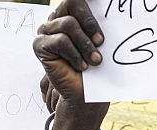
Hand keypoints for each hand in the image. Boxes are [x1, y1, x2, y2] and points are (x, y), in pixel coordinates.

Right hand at [33, 0, 109, 129]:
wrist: (86, 94)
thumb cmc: (96, 68)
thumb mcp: (102, 44)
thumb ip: (101, 27)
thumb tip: (117, 11)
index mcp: (71, 13)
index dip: (90, 9)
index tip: (103, 24)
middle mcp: (57, 19)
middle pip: (72, 4)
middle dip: (90, 24)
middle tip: (101, 42)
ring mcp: (46, 31)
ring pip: (68, 24)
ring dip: (85, 44)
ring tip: (94, 61)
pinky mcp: (39, 45)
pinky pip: (59, 41)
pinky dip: (74, 54)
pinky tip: (81, 66)